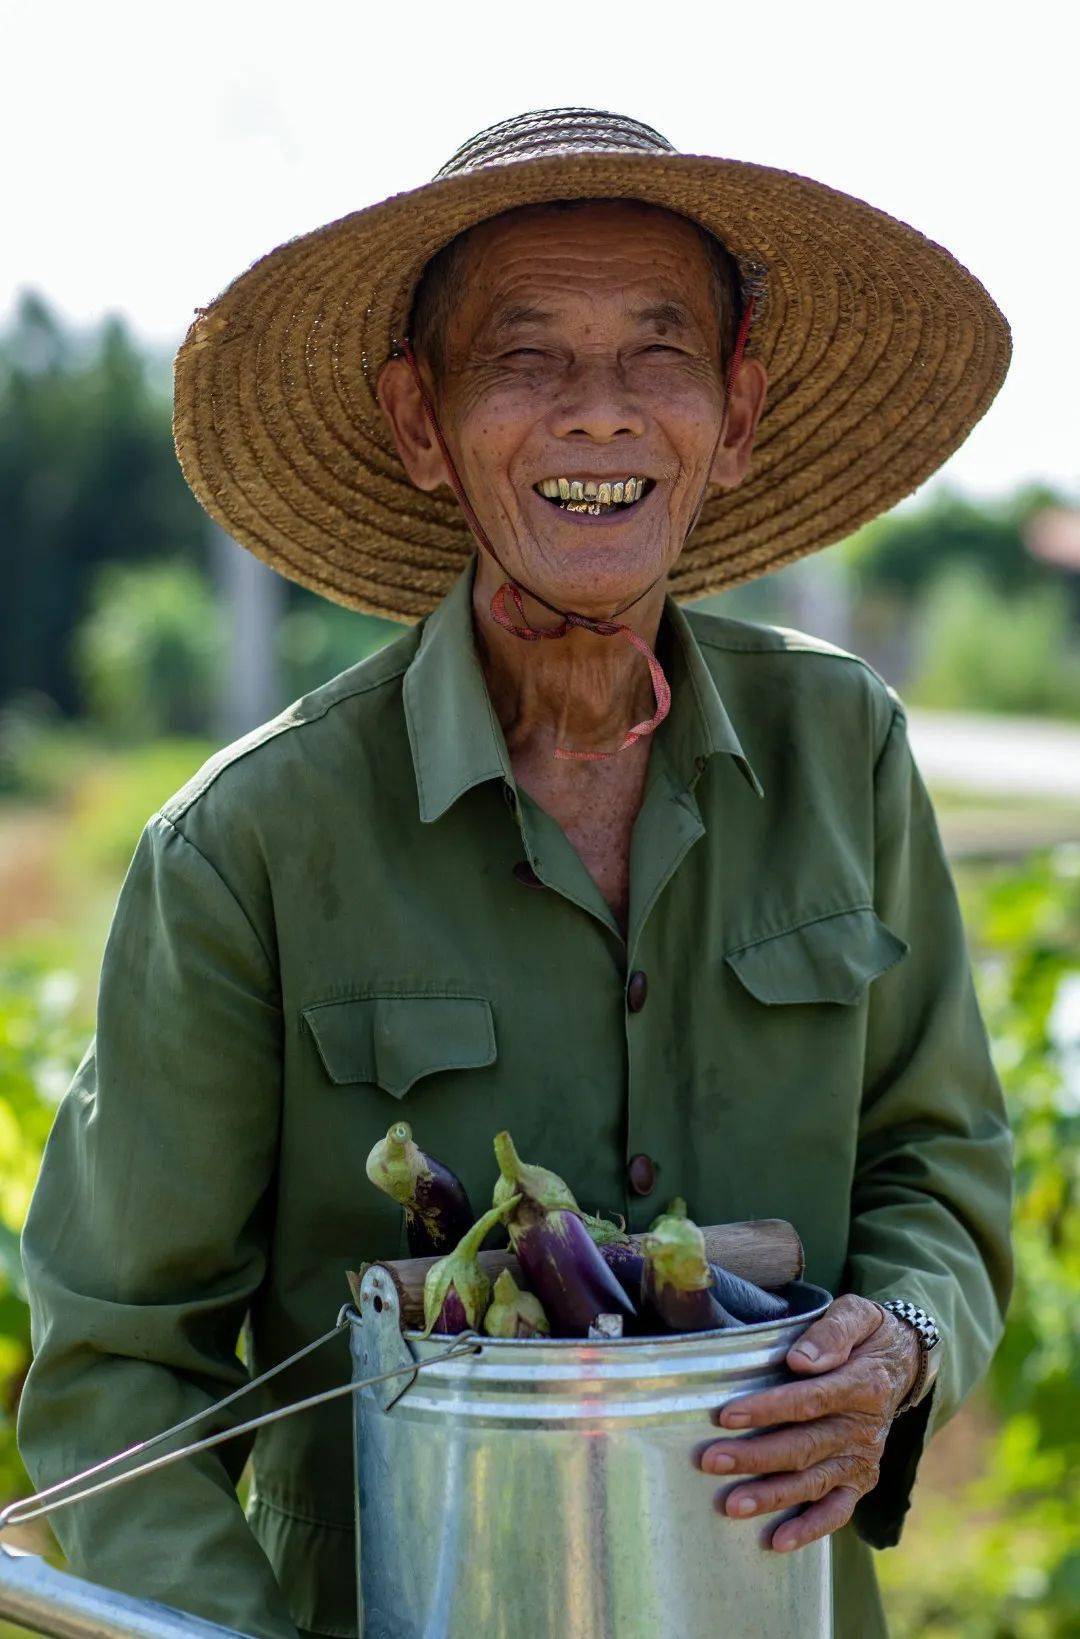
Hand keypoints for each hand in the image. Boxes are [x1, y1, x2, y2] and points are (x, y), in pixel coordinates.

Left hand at [700, 1293, 919, 1552]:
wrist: (901, 1363)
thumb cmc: (867, 1334)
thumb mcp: (857, 1314)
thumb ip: (832, 1332)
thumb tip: (801, 1361)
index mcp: (863, 1385)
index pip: (810, 1400)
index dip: (768, 1409)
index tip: (727, 1415)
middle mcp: (864, 1429)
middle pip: (805, 1446)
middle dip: (755, 1456)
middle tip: (711, 1460)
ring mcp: (863, 1459)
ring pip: (813, 1482)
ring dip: (771, 1496)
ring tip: (730, 1504)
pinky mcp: (860, 1481)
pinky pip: (837, 1511)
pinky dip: (810, 1529)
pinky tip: (777, 1542)